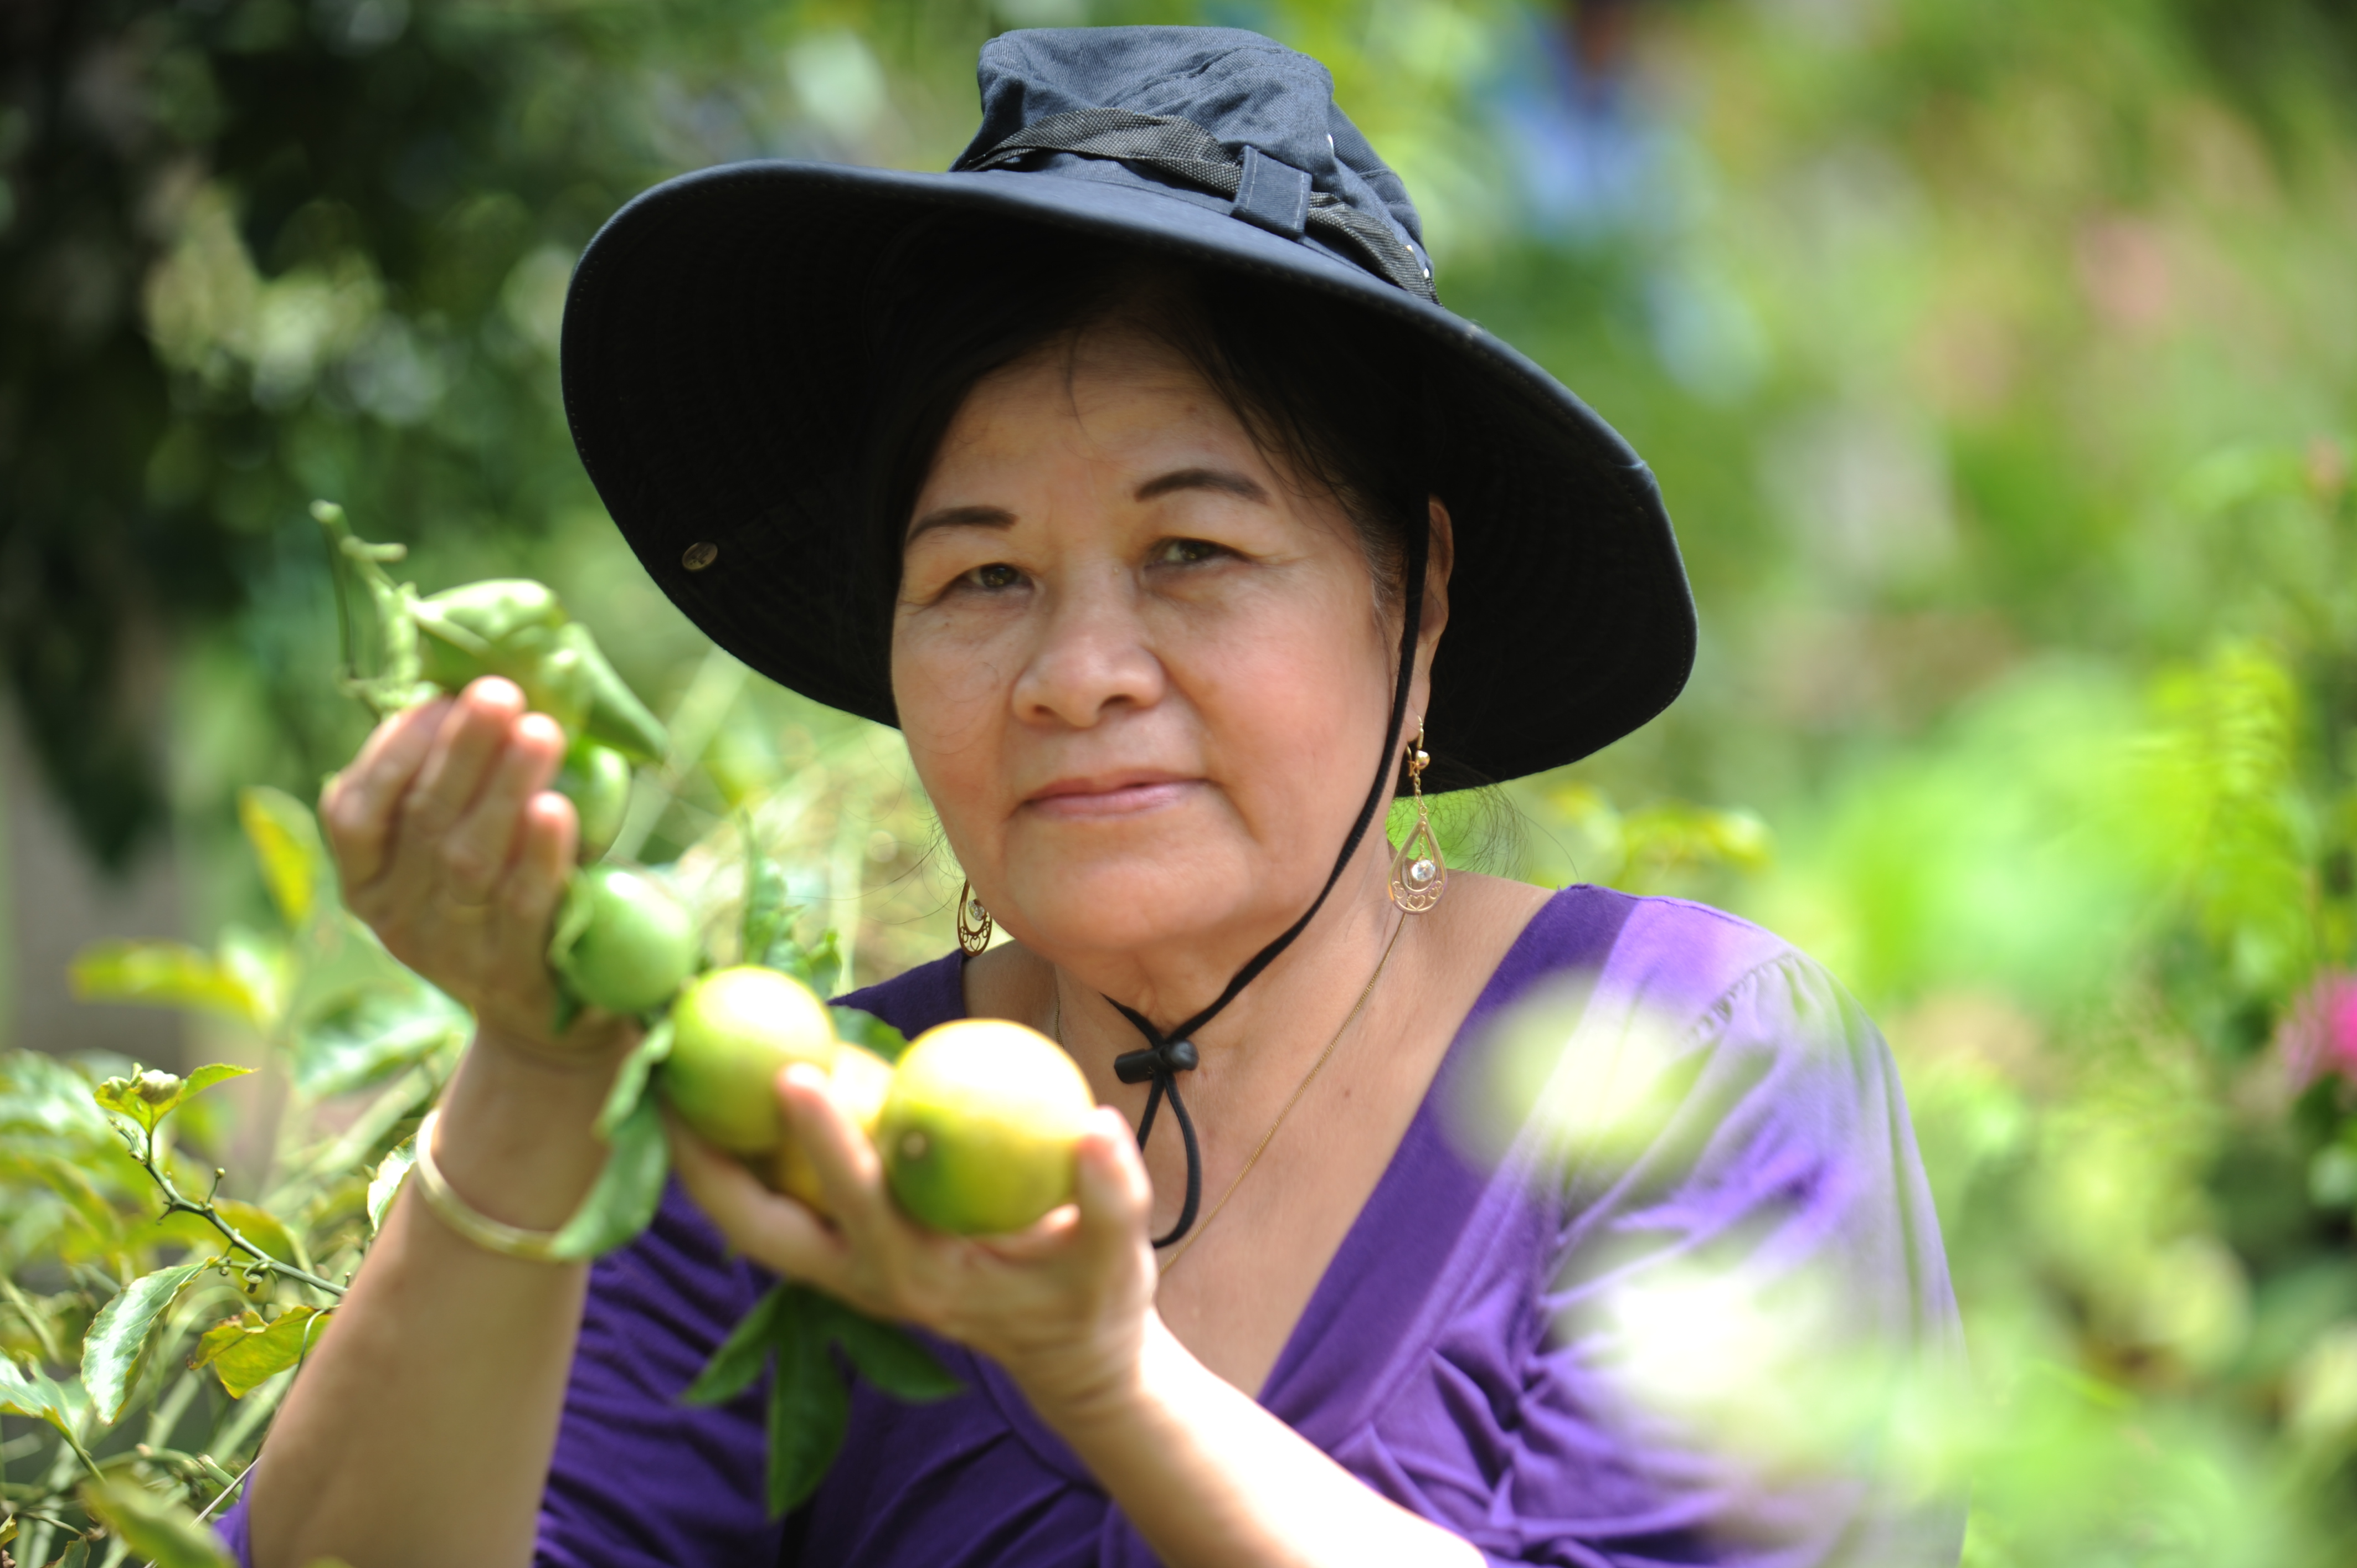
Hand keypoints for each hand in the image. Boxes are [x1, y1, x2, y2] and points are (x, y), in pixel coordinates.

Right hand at [321, 677, 619, 1061]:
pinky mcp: (511, 974)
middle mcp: (397, 917)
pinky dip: (538, 855)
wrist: (544, 1013)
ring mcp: (451, 950)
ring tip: (540, 730)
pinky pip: (522, 907)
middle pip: (423, 823)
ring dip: (504, 788)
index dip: (392, 752)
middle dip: (462, 751)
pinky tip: (557, 809)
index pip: (353, 814)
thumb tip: (473, 689)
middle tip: (499, 692)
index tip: (438, 699)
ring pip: (469, 859)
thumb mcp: (450, 849)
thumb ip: (450, 787)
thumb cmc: (499, 897)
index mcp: (366, 880)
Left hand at [672, 1064, 1159, 1423]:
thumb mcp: (1117, 1256)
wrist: (1069, 1360)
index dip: (826, 1140)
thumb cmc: (1092, 1299)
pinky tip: (726, 1101)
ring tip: (668, 1082)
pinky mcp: (845, 1263)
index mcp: (923, 1275)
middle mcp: (866, 1281)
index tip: (795, 1073)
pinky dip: (743, 1164)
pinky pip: (775, 1212)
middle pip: (759, 1227)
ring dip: (706, 1163)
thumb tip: (1097, 1126)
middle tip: (668, 1079)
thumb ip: (1114, 1195)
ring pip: (750, 1225)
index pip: (860, 1202)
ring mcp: (847, 1278)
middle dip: (707, 1161)